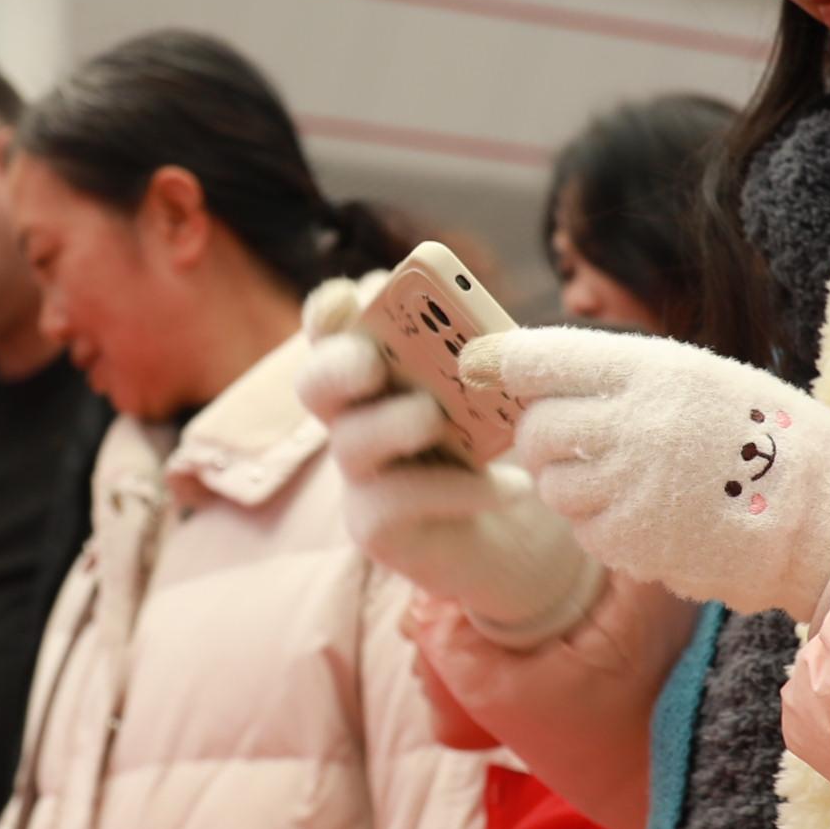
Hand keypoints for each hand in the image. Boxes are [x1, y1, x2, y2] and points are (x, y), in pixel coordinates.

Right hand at [299, 289, 599, 647]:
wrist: (514, 531)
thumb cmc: (497, 443)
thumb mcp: (496, 392)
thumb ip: (481, 362)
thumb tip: (488, 342)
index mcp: (376, 367)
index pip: (333, 328)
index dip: (331, 310)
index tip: (350, 296)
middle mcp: (352, 416)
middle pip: (315, 383)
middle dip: (338, 364)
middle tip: (371, 362)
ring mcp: (358, 474)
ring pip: (350, 443)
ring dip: (393, 423)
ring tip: (434, 417)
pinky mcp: (374, 525)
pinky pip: (397, 502)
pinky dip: (459, 490)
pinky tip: (511, 488)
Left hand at [462, 327, 829, 623]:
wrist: (824, 513)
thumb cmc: (761, 433)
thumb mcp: (696, 377)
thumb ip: (617, 376)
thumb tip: (524, 376)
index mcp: (651, 371)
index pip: (541, 355)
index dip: (498, 358)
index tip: (476, 362)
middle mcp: (631, 426)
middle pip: (535, 428)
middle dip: (541, 436)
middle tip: (569, 439)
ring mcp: (628, 490)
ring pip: (551, 485)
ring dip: (571, 484)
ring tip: (628, 478)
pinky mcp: (631, 544)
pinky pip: (583, 531)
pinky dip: (602, 525)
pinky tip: (650, 513)